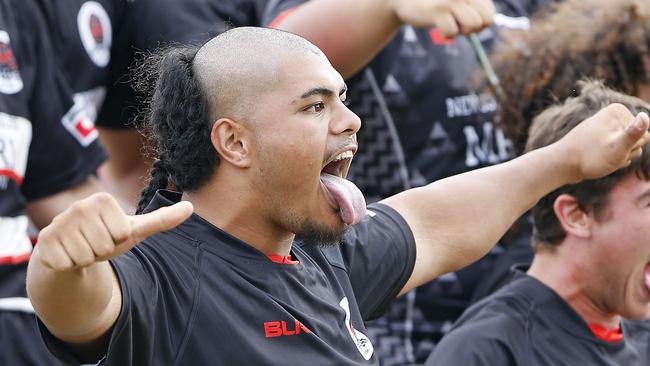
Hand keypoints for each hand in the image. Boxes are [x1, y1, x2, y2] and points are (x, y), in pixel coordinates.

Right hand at [35, 193, 192, 270]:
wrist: (70, 251)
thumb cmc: (106, 237)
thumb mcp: (134, 229)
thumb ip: (162, 220)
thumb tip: (191, 208)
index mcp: (102, 199)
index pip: (123, 232)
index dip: (119, 239)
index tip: (110, 234)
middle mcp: (78, 207)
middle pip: (106, 245)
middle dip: (104, 250)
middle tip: (95, 244)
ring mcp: (58, 223)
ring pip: (88, 256)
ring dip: (88, 258)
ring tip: (83, 248)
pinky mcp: (44, 242)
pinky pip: (69, 264)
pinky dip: (72, 265)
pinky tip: (69, 255)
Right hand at [389, 0, 495, 36]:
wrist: (405, 0)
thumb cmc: (435, 2)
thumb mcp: (459, 1)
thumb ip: (474, 6)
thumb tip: (488, 23)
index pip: (490, 13)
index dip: (480, 23)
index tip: (466, 20)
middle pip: (487, 20)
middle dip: (474, 28)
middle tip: (459, 24)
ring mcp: (452, 0)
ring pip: (473, 25)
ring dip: (460, 31)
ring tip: (449, 23)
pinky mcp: (438, 10)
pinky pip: (452, 32)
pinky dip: (445, 34)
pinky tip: (437, 25)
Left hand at [559, 104, 649, 181]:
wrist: (562, 165)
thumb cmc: (589, 157)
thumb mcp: (616, 148)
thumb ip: (633, 134)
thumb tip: (644, 116)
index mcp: (618, 111)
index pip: (646, 135)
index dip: (632, 148)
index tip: (612, 148)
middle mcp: (613, 116)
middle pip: (638, 142)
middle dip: (625, 153)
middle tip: (606, 156)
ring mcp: (607, 128)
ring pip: (627, 149)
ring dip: (618, 158)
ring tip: (601, 159)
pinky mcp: (602, 139)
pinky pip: (617, 152)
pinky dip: (611, 160)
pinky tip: (599, 161)